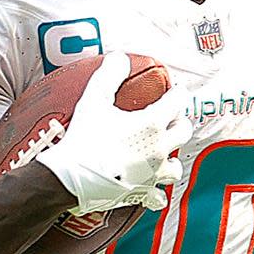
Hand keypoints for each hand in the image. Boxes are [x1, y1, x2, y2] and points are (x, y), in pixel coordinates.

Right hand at [34, 54, 191, 214]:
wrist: (70, 178)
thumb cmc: (83, 139)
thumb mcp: (94, 99)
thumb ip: (109, 75)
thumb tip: (119, 58)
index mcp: (152, 124)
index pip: (178, 101)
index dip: (178, 91)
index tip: (176, 88)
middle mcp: (159, 148)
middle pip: (183, 131)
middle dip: (178, 121)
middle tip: (169, 117)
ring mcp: (153, 173)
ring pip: (176, 165)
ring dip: (171, 156)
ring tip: (161, 152)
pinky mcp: (143, 192)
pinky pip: (157, 195)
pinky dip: (156, 191)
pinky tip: (152, 189)